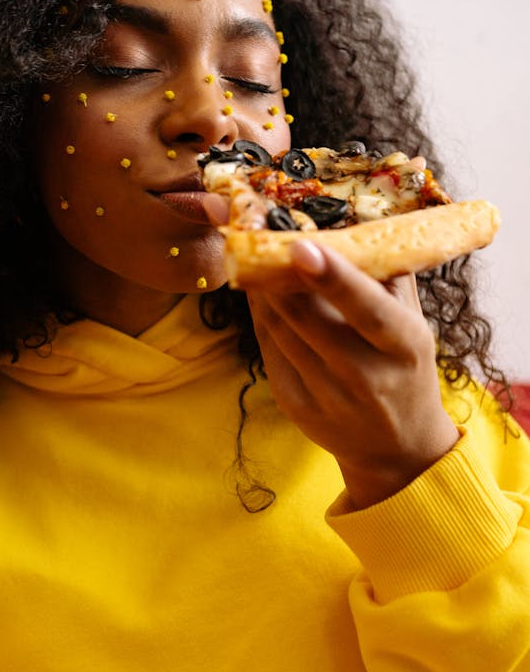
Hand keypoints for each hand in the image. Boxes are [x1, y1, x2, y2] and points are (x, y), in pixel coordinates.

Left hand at [247, 239, 458, 508]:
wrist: (398, 448)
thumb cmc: (405, 368)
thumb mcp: (413, 323)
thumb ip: (387, 277)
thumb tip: (352, 224)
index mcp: (404, 346)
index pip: (366, 308)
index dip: (333, 278)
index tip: (301, 246)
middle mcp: (367, 376)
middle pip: (308, 319)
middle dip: (278, 277)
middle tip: (260, 237)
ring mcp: (329, 398)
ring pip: (282, 332)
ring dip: (264, 293)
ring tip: (257, 261)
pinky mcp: (297, 409)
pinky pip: (270, 353)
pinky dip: (263, 321)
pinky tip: (262, 299)